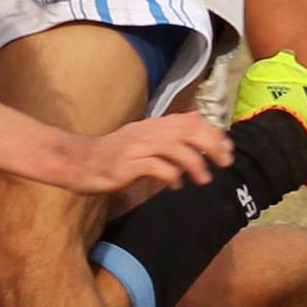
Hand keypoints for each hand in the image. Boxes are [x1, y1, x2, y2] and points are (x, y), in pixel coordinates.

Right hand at [70, 114, 232, 193]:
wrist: (80, 161)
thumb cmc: (114, 155)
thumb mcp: (143, 139)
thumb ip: (168, 134)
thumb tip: (197, 128)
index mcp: (154, 125)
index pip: (191, 120)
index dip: (213, 133)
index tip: (227, 149)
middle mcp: (148, 131)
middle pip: (188, 130)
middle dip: (212, 145)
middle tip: (225, 163)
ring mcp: (137, 146)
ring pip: (176, 148)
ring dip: (195, 163)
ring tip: (204, 180)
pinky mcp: (128, 164)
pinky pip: (158, 168)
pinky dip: (173, 177)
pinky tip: (176, 187)